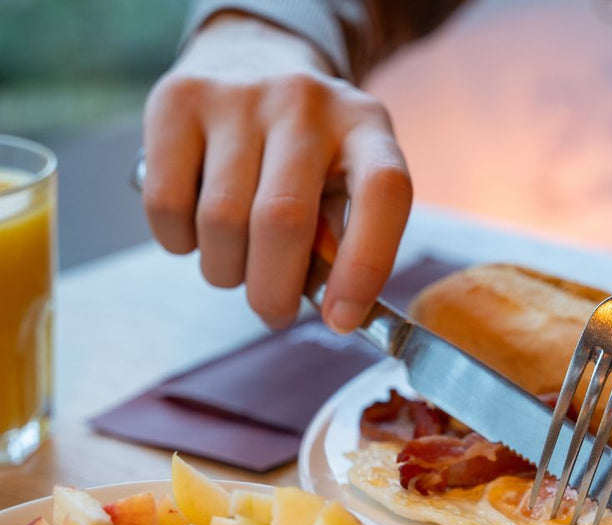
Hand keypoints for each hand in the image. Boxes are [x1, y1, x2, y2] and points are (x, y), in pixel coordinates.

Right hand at [142, 12, 411, 331]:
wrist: (251, 57)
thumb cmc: (308, 153)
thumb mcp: (346, 184)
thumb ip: (343, 241)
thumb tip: (329, 307)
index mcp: (365, 125)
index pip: (383, 193)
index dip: (364, 268)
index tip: (341, 320)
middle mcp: (305, 100)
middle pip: (283, 222)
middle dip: (274, 292)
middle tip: (274, 311)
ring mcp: (238, 95)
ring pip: (221, 221)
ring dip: (226, 271)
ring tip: (237, 263)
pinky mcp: (176, 100)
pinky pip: (168, 206)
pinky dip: (180, 243)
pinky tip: (198, 233)